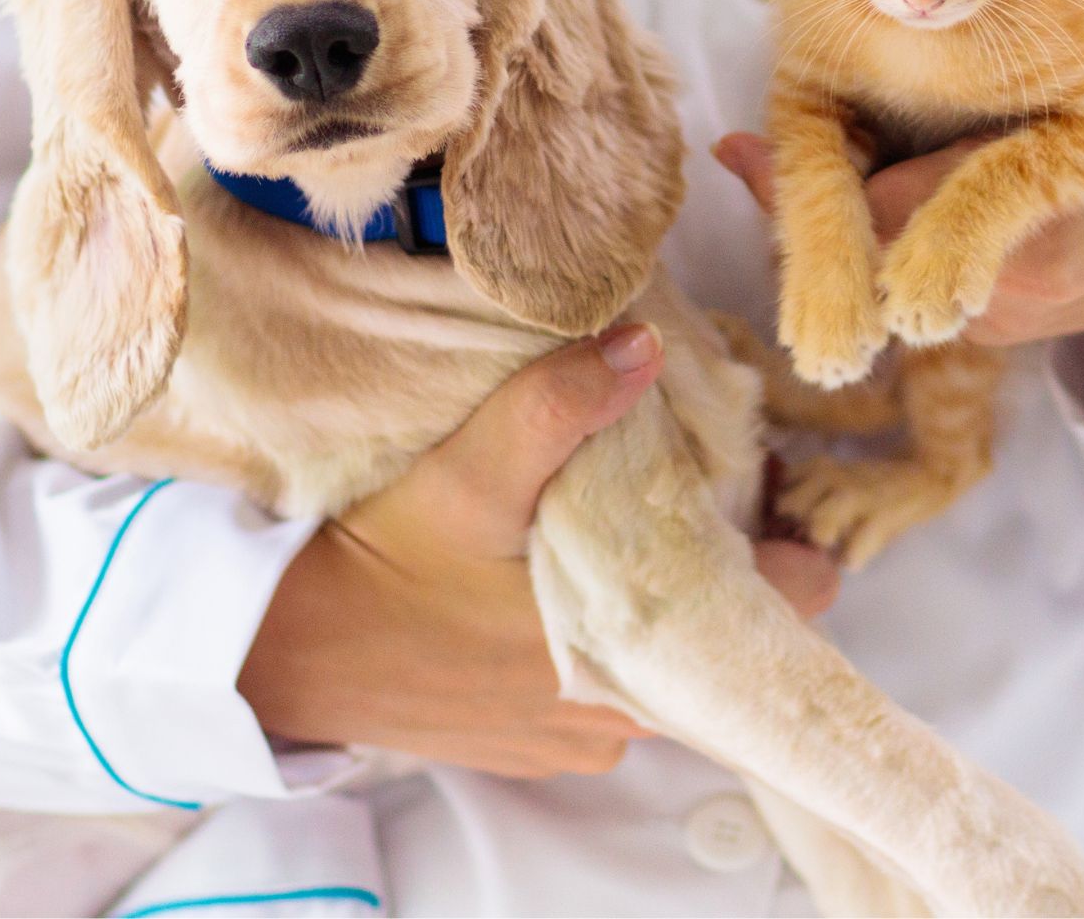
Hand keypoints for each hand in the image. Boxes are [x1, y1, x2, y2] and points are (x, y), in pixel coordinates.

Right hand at [238, 324, 838, 777]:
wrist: (288, 654)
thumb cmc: (385, 564)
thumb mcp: (470, 473)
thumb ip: (557, 407)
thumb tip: (645, 346)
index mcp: (642, 653)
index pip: (791, 603)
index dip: (795, 532)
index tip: (770, 471)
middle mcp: (629, 715)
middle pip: (731, 622)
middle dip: (727, 546)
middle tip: (694, 468)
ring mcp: (585, 733)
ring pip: (672, 649)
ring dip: (667, 582)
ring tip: (633, 507)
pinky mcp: (543, 737)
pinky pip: (616, 673)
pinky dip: (615, 618)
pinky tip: (573, 565)